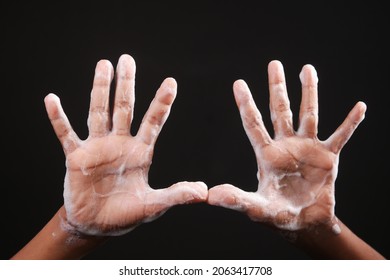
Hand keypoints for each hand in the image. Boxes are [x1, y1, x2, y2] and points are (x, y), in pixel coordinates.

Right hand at [44, 54, 206, 235]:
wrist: (98, 225)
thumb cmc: (127, 214)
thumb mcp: (154, 205)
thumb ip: (176, 195)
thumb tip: (203, 192)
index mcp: (140, 152)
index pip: (153, 122)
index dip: (161, 103)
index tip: (170, 83)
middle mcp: (120, 143)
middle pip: (124, 108)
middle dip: (126, 84)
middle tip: (127, 59)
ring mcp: (97, 147)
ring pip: (99, 112)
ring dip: (100, 90)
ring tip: (103, 64)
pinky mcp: (76, 157)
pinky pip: (66, 134)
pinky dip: (58, 118)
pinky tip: (51, 99)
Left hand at [208, 60, 365, 232]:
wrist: (304, 223)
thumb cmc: (277, 215)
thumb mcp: (256, 208)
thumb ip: (236, 200)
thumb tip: (210, 195)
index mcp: (267, 155)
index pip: (253, 124)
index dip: (246, 104)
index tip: (238, 83)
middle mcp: (286, 146)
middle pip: (280, 110)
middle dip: (277, 87)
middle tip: (273, 64)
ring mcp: (307, 148)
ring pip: (309, 114)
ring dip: (309, 92)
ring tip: (307, 68)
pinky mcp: (328, 157)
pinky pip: (341, 136)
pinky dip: (350, 123)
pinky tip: (360, 107)